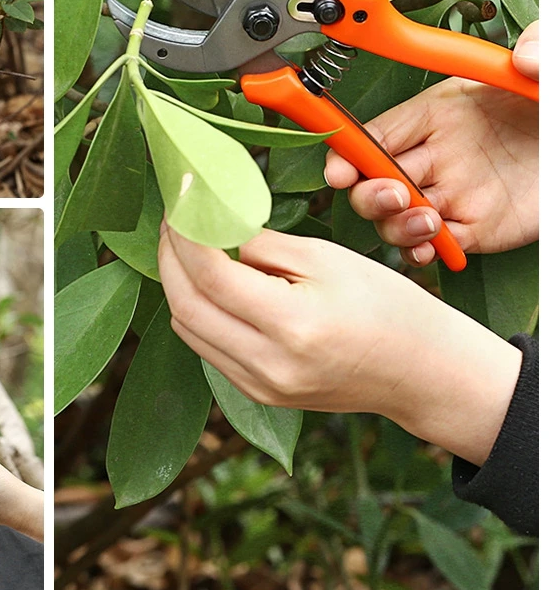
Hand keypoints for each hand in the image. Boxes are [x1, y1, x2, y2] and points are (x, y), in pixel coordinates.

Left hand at [158, 225, 520, 465]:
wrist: (420, 372)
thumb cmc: (385, 305)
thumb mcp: (325, 259)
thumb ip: (260, 245)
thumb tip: (208, 228)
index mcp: (292, 325)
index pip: (210, 274)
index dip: (185, 231)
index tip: (180, 197)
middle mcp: (267, 364)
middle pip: (186, 304)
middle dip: (169, 255)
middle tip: (174, 217)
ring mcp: (259, 385)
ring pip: (188, 328)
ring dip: (177, 282)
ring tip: (185, 243)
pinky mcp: (256, 393)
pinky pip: (206, 346)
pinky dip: (197, 309)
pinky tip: (207, 281)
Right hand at [324, 22, 537, 265]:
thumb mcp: (546, 72)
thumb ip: (539, 47)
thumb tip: (523, 56)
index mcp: (442, 112)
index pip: (378, 132)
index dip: (350, 151)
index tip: (341, 168)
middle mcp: (438, 155)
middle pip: (373, 179)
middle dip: (368, 193)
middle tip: (394, 194)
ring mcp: (453, 194)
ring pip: (395, 217)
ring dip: (395, 225)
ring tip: (425, 221)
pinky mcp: (476, 229)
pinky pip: (434, 246)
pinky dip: (421, 251)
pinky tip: (429, 247)